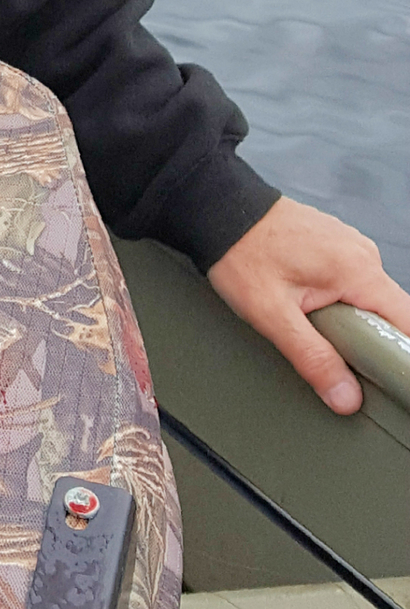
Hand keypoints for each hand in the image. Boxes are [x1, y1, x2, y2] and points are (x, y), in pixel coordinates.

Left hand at [208, 196, 409, 412]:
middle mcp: (362, 255)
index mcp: (358, 269)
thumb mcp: (272, 315)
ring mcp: (350, 248)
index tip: (383, 375)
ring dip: (352, 321)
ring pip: (370, 300)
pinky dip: (340, 301)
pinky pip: (353, 283)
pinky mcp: (335, 247)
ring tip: (312, 321)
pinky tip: (308, 303)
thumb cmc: (240, 253)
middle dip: (370, 341)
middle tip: (334, 352)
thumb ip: (313, 357)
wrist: (217, 210)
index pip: (407, 322)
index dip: (402, 354)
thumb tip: (346, 397)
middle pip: (391, 314)